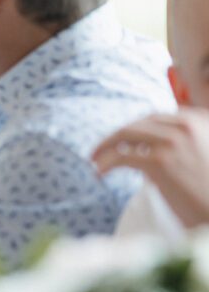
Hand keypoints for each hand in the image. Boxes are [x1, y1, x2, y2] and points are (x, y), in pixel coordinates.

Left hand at [92, 108, 208, 228]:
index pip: (154, 119)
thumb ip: (180, 146)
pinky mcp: (160, 161)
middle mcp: (187, 125)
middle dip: (115, 137)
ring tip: (93, 159)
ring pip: (124, 136)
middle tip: (99, 149)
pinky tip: (99, 173)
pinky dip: (104, 163)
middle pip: (137, 125)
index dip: (132, 129)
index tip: (118, 140)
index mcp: (199, 121)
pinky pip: (120, 156)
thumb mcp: (202, 158)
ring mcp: (173, 141)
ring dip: (104, 147)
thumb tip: (141, 148)